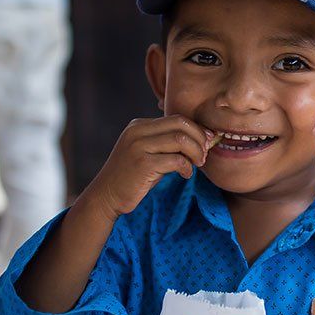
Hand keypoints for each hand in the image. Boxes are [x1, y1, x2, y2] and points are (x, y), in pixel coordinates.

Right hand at [82, 115, 214, 220]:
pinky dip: (187, 167)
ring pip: (181, 139)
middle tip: (205, 155)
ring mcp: (138, 146)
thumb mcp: (148, 153)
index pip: (177, 118)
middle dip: (200, 139)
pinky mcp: (142, 163)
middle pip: (181, 124)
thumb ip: (167, 144)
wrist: (106, 196)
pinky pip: (176, 160)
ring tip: (197, 164)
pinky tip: (186, 174)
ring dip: (196, 152)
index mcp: (139, 125)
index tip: (207, 142)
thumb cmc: (133, 177)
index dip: (197, 129)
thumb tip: (201, 139)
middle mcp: (137, 131)